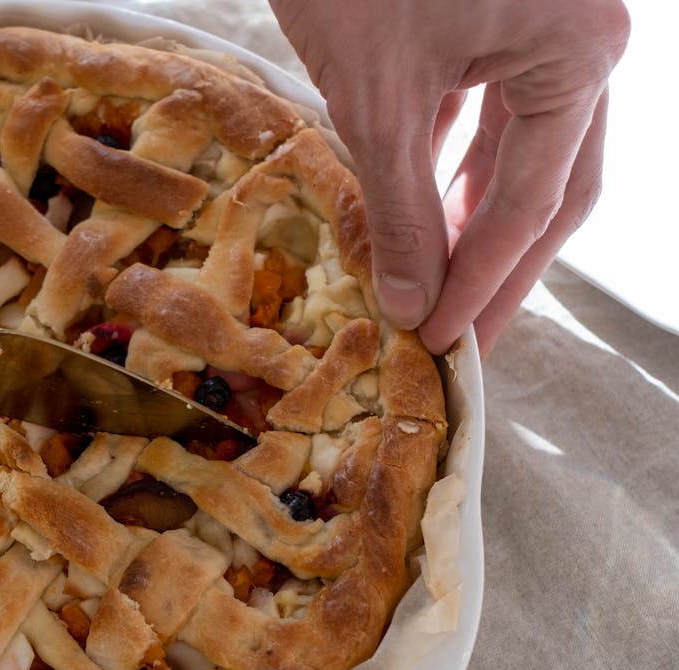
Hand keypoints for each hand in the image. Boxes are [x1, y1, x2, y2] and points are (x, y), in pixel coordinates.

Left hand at [269, 0, 628, 355]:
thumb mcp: (377, 101)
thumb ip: (401, 209)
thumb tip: (415, 304)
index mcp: (578, 55)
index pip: (532, 205)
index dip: (485, 283)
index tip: (446, 345)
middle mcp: (583, 42)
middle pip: (551, 187)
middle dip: (501, 268)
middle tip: (466, 340)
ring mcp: (546, 28)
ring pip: (523, 153)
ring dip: (478, 222)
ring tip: (443, 291)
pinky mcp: (500, 21)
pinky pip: (491, 113)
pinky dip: (453, 166)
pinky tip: (424, 209)